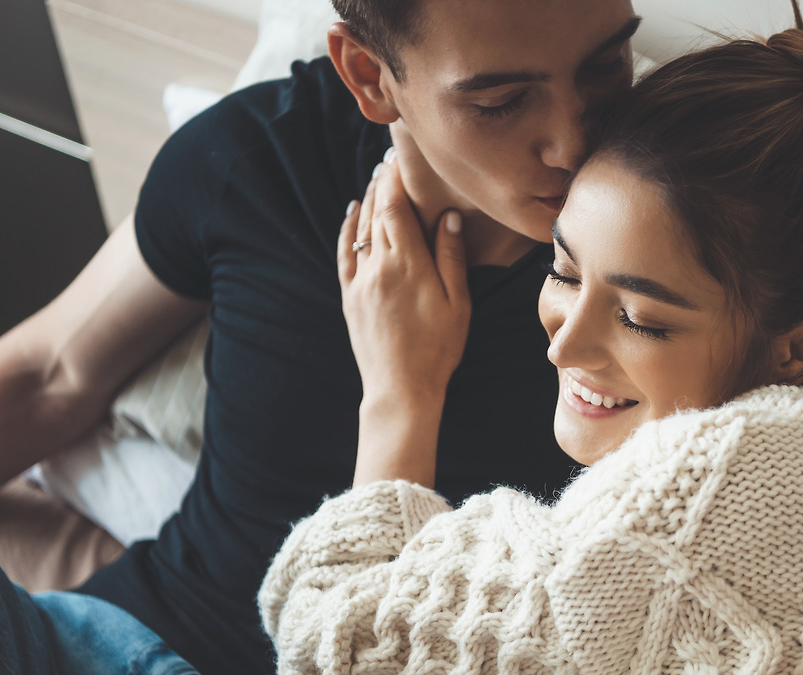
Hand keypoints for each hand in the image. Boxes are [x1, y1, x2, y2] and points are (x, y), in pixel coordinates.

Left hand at [338, 153, 469, 408]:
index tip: (402, 157)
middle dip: (382, 183)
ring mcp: (360, 281)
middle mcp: (378, 266)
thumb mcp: (458, 303)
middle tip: (390, 159)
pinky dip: (348, 228)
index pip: (396, 206)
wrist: (401, 389)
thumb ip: (451, 256)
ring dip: (367, 200)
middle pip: (376, 211)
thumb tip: (448, 216)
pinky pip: (344, 252)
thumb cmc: (438, 349)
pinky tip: (353, 213)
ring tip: (376, 179)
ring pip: (360, 228)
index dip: (396, 178)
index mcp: (407, 263)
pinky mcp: (350, 296)